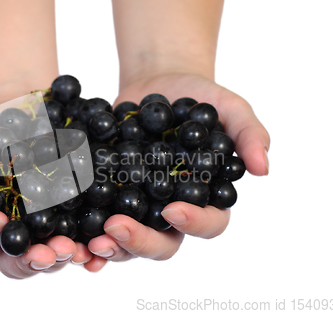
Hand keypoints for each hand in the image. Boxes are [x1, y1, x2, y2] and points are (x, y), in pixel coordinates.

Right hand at [0, 118, 103, 277]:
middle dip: (29, 260)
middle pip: (12, 260)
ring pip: (46, 254)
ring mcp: (39, 226)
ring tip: (72, 248)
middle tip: (45, 252)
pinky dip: (87, 242)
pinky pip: (77, 235)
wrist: (22, 112)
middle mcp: (8, 230)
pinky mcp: (69, 216)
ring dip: (60, 256)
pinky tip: (96, 240)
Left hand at [85, 72, 269, 267]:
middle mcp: (171, 213)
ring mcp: (138, 209)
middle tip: (116, 228)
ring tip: (89, 240)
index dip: (194, 224)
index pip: (209, 224)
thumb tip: (264, 167)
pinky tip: (68, 232)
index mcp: (205, 200)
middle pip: (162, 244)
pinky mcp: (108, 198)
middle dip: (140, 242)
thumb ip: (249, 134)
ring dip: (108, 246)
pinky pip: (96, 221)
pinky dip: (83, 231)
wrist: (159, 85)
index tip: (173, 209)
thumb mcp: (229, 109)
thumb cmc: (200, 98)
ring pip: (126, 242)